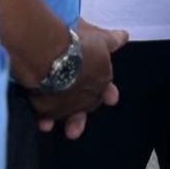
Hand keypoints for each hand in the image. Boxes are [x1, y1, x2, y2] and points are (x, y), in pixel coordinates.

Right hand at [29, 17, 128, 138]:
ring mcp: (69, 106)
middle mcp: (87, 97)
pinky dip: (46, 120)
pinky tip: (45, 123)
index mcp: (101, 79)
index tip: (111, 98)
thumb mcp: (98, 39)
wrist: (53, 56)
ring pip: (72, 115)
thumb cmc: (80, 45)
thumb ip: (111, 41)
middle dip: (88, 106)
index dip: (107, 92)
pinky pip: (47, 116)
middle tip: (88, 106)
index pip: (105, 88)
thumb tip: (124, 36)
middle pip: (89, 104)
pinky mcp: (49, 110)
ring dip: (73, 121)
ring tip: (73, 132)